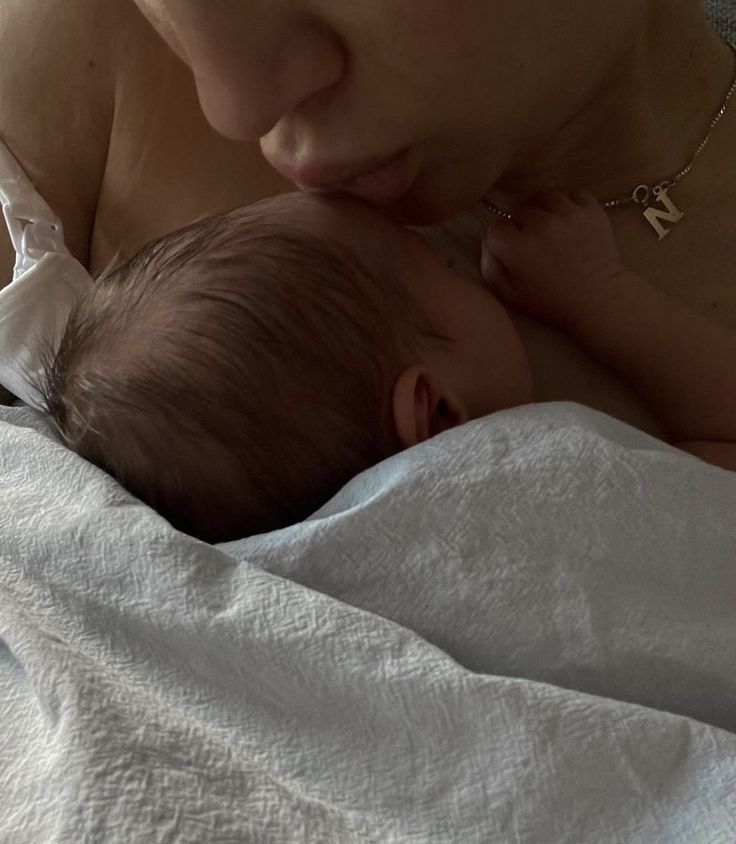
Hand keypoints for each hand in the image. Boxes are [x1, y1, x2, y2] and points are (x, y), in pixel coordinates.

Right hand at [481, 188, 628, 333]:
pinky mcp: (591, 210)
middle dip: (521, 225)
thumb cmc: (551, 302)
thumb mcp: (510, 295)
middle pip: (519, 210)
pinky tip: (569, 221)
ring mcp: (568, 214)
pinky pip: (573, 195)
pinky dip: (569, 205)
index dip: (500, 239)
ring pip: (544, 197)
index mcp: (517, 247)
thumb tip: (487, 243)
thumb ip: (489, 268)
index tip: (510, 250)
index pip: (495, 227)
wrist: (598, 300)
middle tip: (532, 242)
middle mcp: (541, 224)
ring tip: (549, 226)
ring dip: (543, 210)